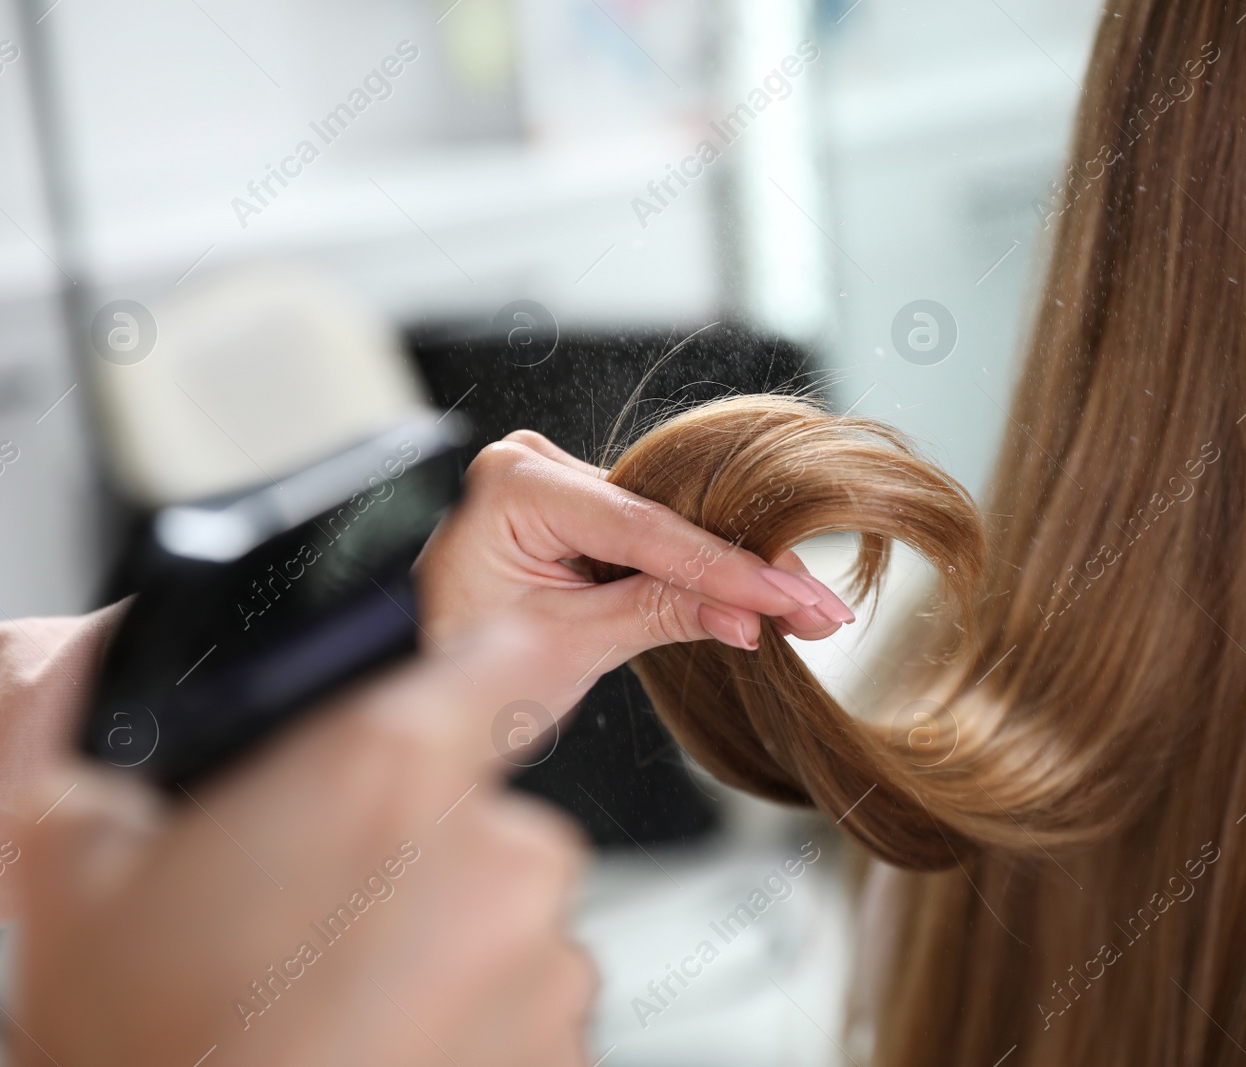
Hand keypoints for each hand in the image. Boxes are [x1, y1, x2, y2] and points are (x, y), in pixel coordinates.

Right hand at [12, 631, 593, 1066]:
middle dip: (422, 850)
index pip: (498, 656)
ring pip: (509, 915)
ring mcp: (543, 964)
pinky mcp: (563, 1051)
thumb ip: (157, 774)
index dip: (480, 667)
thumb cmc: (144, 1051)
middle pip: (487, 812)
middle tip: (326, 917)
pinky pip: (529, 1002)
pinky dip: (477, 1019)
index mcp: (389, 772)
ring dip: (448, 944)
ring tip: (342, 1003)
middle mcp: (496, 857)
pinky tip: (387, 1046)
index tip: (474, 682)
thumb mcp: (86, 871)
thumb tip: (168, 757)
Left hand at [415, 430, 853, 699]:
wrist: (426, 686)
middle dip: (743, 570)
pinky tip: (768, 596)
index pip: (639, 528)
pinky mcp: (581, 510)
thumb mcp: (566, 647)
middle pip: (665, 520)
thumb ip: (656, 616)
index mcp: (511, 484)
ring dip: (735, 573)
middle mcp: (535, 465)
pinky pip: (656, 538)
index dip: (721, 568)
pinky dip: (703, 572)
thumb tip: (746, 617)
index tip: (787, 597)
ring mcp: (559, 483)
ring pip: (670, 529)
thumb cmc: (462, 666)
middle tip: (819, 608)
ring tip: (808, 609)